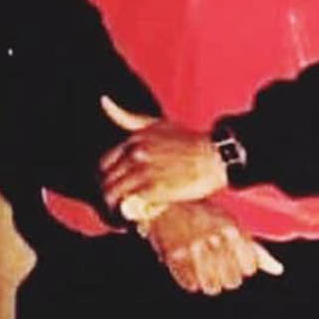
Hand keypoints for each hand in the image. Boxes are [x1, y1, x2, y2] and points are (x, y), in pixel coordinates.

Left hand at [99, 96, 228, 210]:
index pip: (103, 165)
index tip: (117, 188)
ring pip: (112, 196)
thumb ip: (128, 118)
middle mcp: (135, 153)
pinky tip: (136, 218)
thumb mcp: (158, 124)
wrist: (215, 156)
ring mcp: (143, 171)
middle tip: (121, 206)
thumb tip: (102, 100)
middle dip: (109, 196)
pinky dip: (127, 215)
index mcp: (134, 139)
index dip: (107, 179)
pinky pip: (127, 206)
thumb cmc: (189, 142)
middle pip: (105, 182)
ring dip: (115, 208)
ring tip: (126, 215)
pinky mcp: (153, 189)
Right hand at [142, 201, 283, 294]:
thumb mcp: (234, 223)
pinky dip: (190, 280)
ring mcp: (195, 248)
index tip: (235, 259)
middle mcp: (216, 239)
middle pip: (232, 281)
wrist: (169, 199)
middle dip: (226, 275)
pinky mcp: (175, 256)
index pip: (250, 268)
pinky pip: (190, 285)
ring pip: (212, 287)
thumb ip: (257, 248)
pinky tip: (190, 266)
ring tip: (204, 265)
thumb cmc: (205, 211)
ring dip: (209, 280)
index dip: (243, 266)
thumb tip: (278, 270)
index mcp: (234, 229)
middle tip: (217, 262)